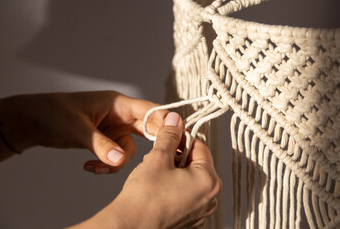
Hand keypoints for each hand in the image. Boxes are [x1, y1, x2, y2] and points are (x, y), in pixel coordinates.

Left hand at [0, 91, 165, 172]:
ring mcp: (114, 130)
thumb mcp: (78, 127)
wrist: (35, 121)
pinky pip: (117, 156)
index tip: (175, 138)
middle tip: (156, 161)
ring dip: (117, 162)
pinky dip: (107, 165)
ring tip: (96, 166)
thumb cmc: (54, 112)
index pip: (151, 110)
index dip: (165, 123)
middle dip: (150, 146)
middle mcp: (121, 116)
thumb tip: (120, 159)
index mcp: (119, 104)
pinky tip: (89, 166)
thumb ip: (101, 144)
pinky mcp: (106, 142)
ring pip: (130, 149)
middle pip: (147, 130)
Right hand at [79, 112, 221, 227]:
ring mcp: (200, 212)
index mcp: (209, 181)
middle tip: (160, 152)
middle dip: (178, 155)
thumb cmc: (144, 197)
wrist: (129, 226)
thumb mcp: (158, 157)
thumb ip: (170, 136)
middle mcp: (210, 199)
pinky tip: (158, 185)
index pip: (201, 147)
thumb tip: (175, 121)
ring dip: (175, 170)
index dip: (184, 137)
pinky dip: (175, 186)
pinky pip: (186, 195)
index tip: (172, 133)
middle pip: (197, 164)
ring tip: (156, 169)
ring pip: (190, 179)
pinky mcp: (189, 220)